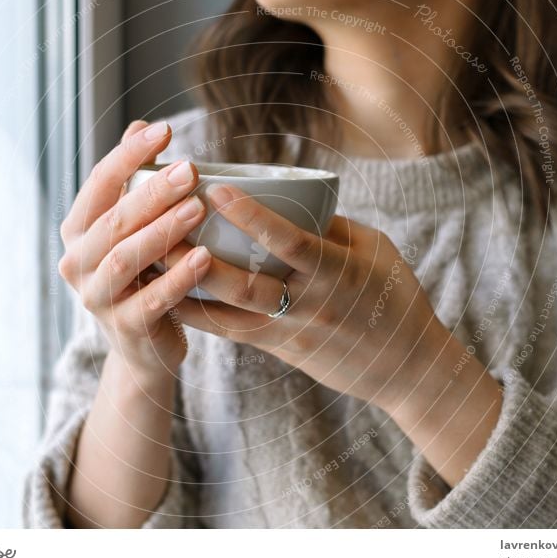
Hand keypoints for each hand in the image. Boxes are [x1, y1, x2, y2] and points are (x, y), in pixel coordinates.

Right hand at [58, 120, 212, 374]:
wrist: (144, 345)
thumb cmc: (142, 275)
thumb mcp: (133, 230)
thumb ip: (134, 182)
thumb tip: (141, 125)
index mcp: (78, 231)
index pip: (99, 183)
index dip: (128, 154)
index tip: (165, 130)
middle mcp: (78, 263)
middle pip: (113, 220)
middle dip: (151, 192)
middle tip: (190, 170)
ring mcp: (97, 298)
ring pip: (125, 259)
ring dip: (163, 231)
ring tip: (198, 209)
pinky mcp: (126, 327)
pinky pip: (152, 300)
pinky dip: (178, 278)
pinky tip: (205, 257)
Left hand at [169, 182, 453, 413]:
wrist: (406, 368)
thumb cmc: (394, 297)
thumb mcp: (374, 249)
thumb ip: (329, 226)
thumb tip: (286, 198)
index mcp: (336, 273)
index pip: (289, 243)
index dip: (252, 217)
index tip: (217, 190)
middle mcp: (308, 305)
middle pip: (241, 285)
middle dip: (196, 259)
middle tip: (160, 227)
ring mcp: (290, 332)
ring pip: (226, 314)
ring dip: (184, 289)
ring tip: (150, 262)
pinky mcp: (278, 350)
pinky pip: (230, 331)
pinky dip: (198, 312)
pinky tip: (168, 294)